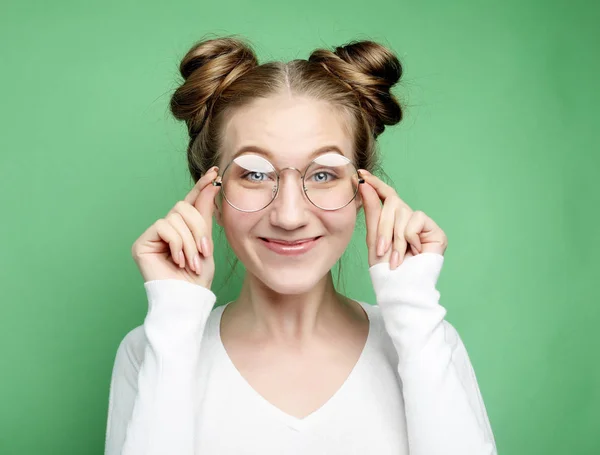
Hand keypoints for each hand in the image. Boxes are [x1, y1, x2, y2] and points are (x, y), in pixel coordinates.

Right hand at [131, 167, 220, 287]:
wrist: (188, 299)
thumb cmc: (197, 277)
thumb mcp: (206, 240)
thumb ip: (204, 213)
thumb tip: (212, 183)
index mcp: (182, 227)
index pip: (191, 202)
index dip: (201, 187)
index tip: (215, 173)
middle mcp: (165, 228)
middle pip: (183, 207)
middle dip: (198, 229)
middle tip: (204, 253)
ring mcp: (152, 235)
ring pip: (175, 218)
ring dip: (189, 242)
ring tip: (192, 263)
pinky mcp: (141, 243)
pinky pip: (164, 228)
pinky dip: (176, 244)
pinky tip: (177, 260)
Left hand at [358, 170, 447, 269]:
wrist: (400, 287)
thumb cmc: (385, 269)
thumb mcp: (374, 237)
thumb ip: (372, 210)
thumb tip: (364, 183)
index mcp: (391, 220)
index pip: (385, 195)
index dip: (374, 183)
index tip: (360, 174)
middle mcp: (407, 219)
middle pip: (392, 203)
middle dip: (384, 227)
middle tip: (382, 250)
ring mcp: (421, 224)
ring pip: (404, 212)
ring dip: (396, 238)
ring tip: (397, 258)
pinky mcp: (434, 231)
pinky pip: (417, 219)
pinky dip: (410, 237)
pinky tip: (414, 252)